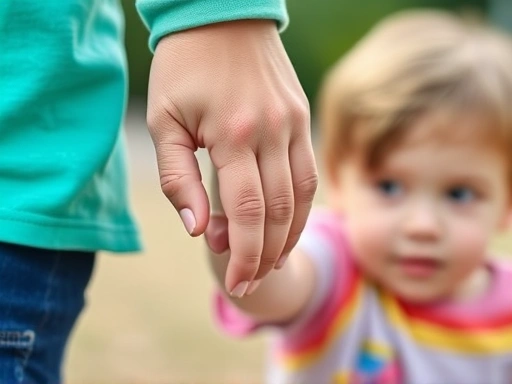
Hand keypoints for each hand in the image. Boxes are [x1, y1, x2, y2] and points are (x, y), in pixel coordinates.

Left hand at [146, 19, 317, 296]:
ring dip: (290, 237)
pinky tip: (289, 227)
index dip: (245, 254)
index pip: (248, 212)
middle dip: (265, 256)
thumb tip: (199, 229)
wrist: (222, 15)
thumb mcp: (164, 122)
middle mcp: (271, 131)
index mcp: (232, 134)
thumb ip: (179, 179)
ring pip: (302, 197)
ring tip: (271, 263)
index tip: (237, 282)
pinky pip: (310, 173)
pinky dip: (302, 207)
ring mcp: (293, 124)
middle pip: (279, 212)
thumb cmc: (183, 68)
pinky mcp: (303, 118)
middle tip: (250, 283)